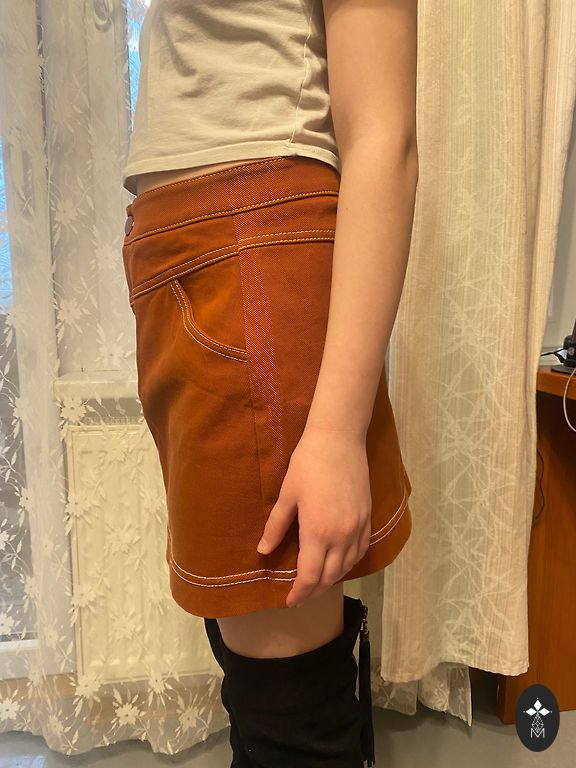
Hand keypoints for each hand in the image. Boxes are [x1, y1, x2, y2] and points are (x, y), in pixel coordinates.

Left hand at [256, 425, 371, 607]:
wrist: (338, 440)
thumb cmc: (307, 465)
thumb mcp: (287, 496)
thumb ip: (276, 527)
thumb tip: (263, 551)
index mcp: (317, 532)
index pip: (309, 576)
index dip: (299, 593)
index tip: (290, 601)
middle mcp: (341, 536)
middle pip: (329, 576)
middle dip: (313, 591)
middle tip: (300, 597)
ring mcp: (357, 527)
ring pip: (346, 566)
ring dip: (331, 580)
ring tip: (317, 584)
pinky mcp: (367, 518)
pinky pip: (360, 551)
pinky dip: (349, 564)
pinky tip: (339, 565)